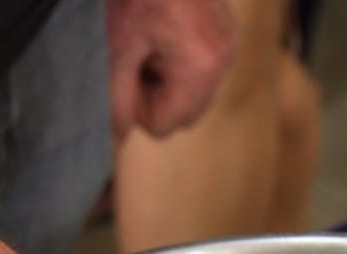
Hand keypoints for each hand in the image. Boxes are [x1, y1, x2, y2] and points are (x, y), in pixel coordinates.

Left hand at [105, 0, 235, 139]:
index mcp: (199, 69)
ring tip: (152, 37)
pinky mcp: (228, 33)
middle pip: (183, 114)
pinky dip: (179, 58)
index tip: (128, 70)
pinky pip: (202, 68)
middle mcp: (223, 62)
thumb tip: (119, 134)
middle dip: (155, 93)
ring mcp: (229, 46)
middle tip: (138, 55)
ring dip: (167, 75)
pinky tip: (165, 27)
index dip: (137, 105)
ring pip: (192, 92)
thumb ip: (117, 96)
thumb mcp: (119, 45)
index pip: (162, 126)